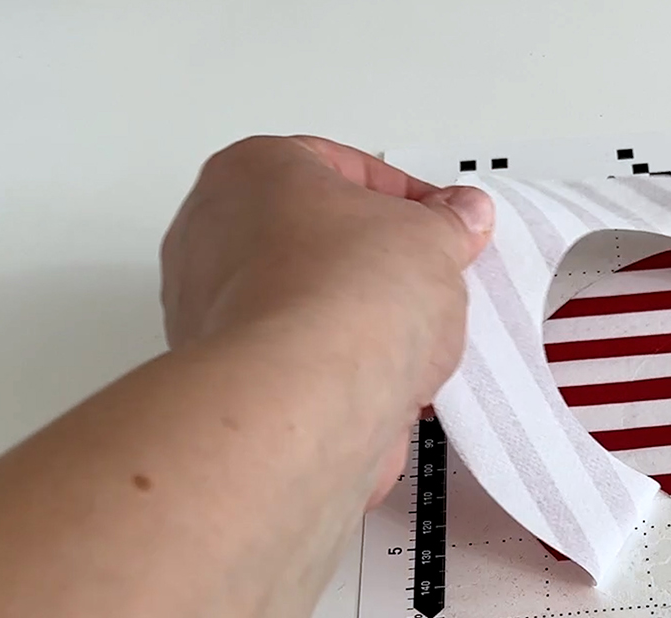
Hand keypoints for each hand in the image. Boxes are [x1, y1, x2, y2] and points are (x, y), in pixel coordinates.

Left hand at [160, 136, 493, 503]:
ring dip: (362, 318)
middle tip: (426, 276)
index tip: (442, 224)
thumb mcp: (433, 238)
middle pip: (317, 236)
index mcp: (252, 170)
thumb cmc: (344, 299)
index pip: (341, 165)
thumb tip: (459, 215)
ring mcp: (211, 308)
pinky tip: (386, 381)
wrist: (306, 400)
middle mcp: (212, 232)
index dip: (406, 197)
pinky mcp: (231, 375)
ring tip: (412, 337)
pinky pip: (298, 359)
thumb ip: (449, 222)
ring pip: (308, 301)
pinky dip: (340, 368)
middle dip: (378, 259)